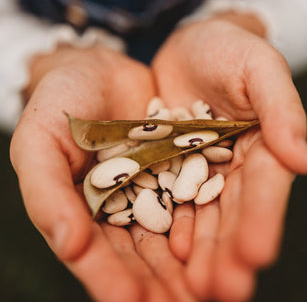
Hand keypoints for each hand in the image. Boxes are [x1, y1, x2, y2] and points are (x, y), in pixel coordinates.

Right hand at [10, 46, 196, 301]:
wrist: (101, 68)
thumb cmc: (61, 100)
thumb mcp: (40, 140)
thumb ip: (45, 191)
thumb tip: (67, 244)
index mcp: (85, 208)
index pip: (98, 252)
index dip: (111, 278)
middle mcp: (125, 204)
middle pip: (143, 252)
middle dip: (162, 283)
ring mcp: (157, 185)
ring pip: (175, 231)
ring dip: (194, 262)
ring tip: (217, 289)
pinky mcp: (183, 163)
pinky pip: (198, 195)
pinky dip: (208, 218)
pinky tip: (223, 240)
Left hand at [152, 14, 306, 300]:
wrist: (190, 46)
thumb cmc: (229, 49)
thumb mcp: (260, 69)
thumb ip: (282, 110)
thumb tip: (305, 160)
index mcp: (261, 145)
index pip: (264, 189)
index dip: (262, 221)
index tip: (256, 255)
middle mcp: (231, 165)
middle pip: (232, 213)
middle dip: (229, 252)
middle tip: (224, 291)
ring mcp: (198, 167)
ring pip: (202, 216)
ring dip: (200, 252)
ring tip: (194, 288)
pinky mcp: (169, 163)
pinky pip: (169, 198)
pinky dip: (170, 225)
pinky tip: (168, 252)